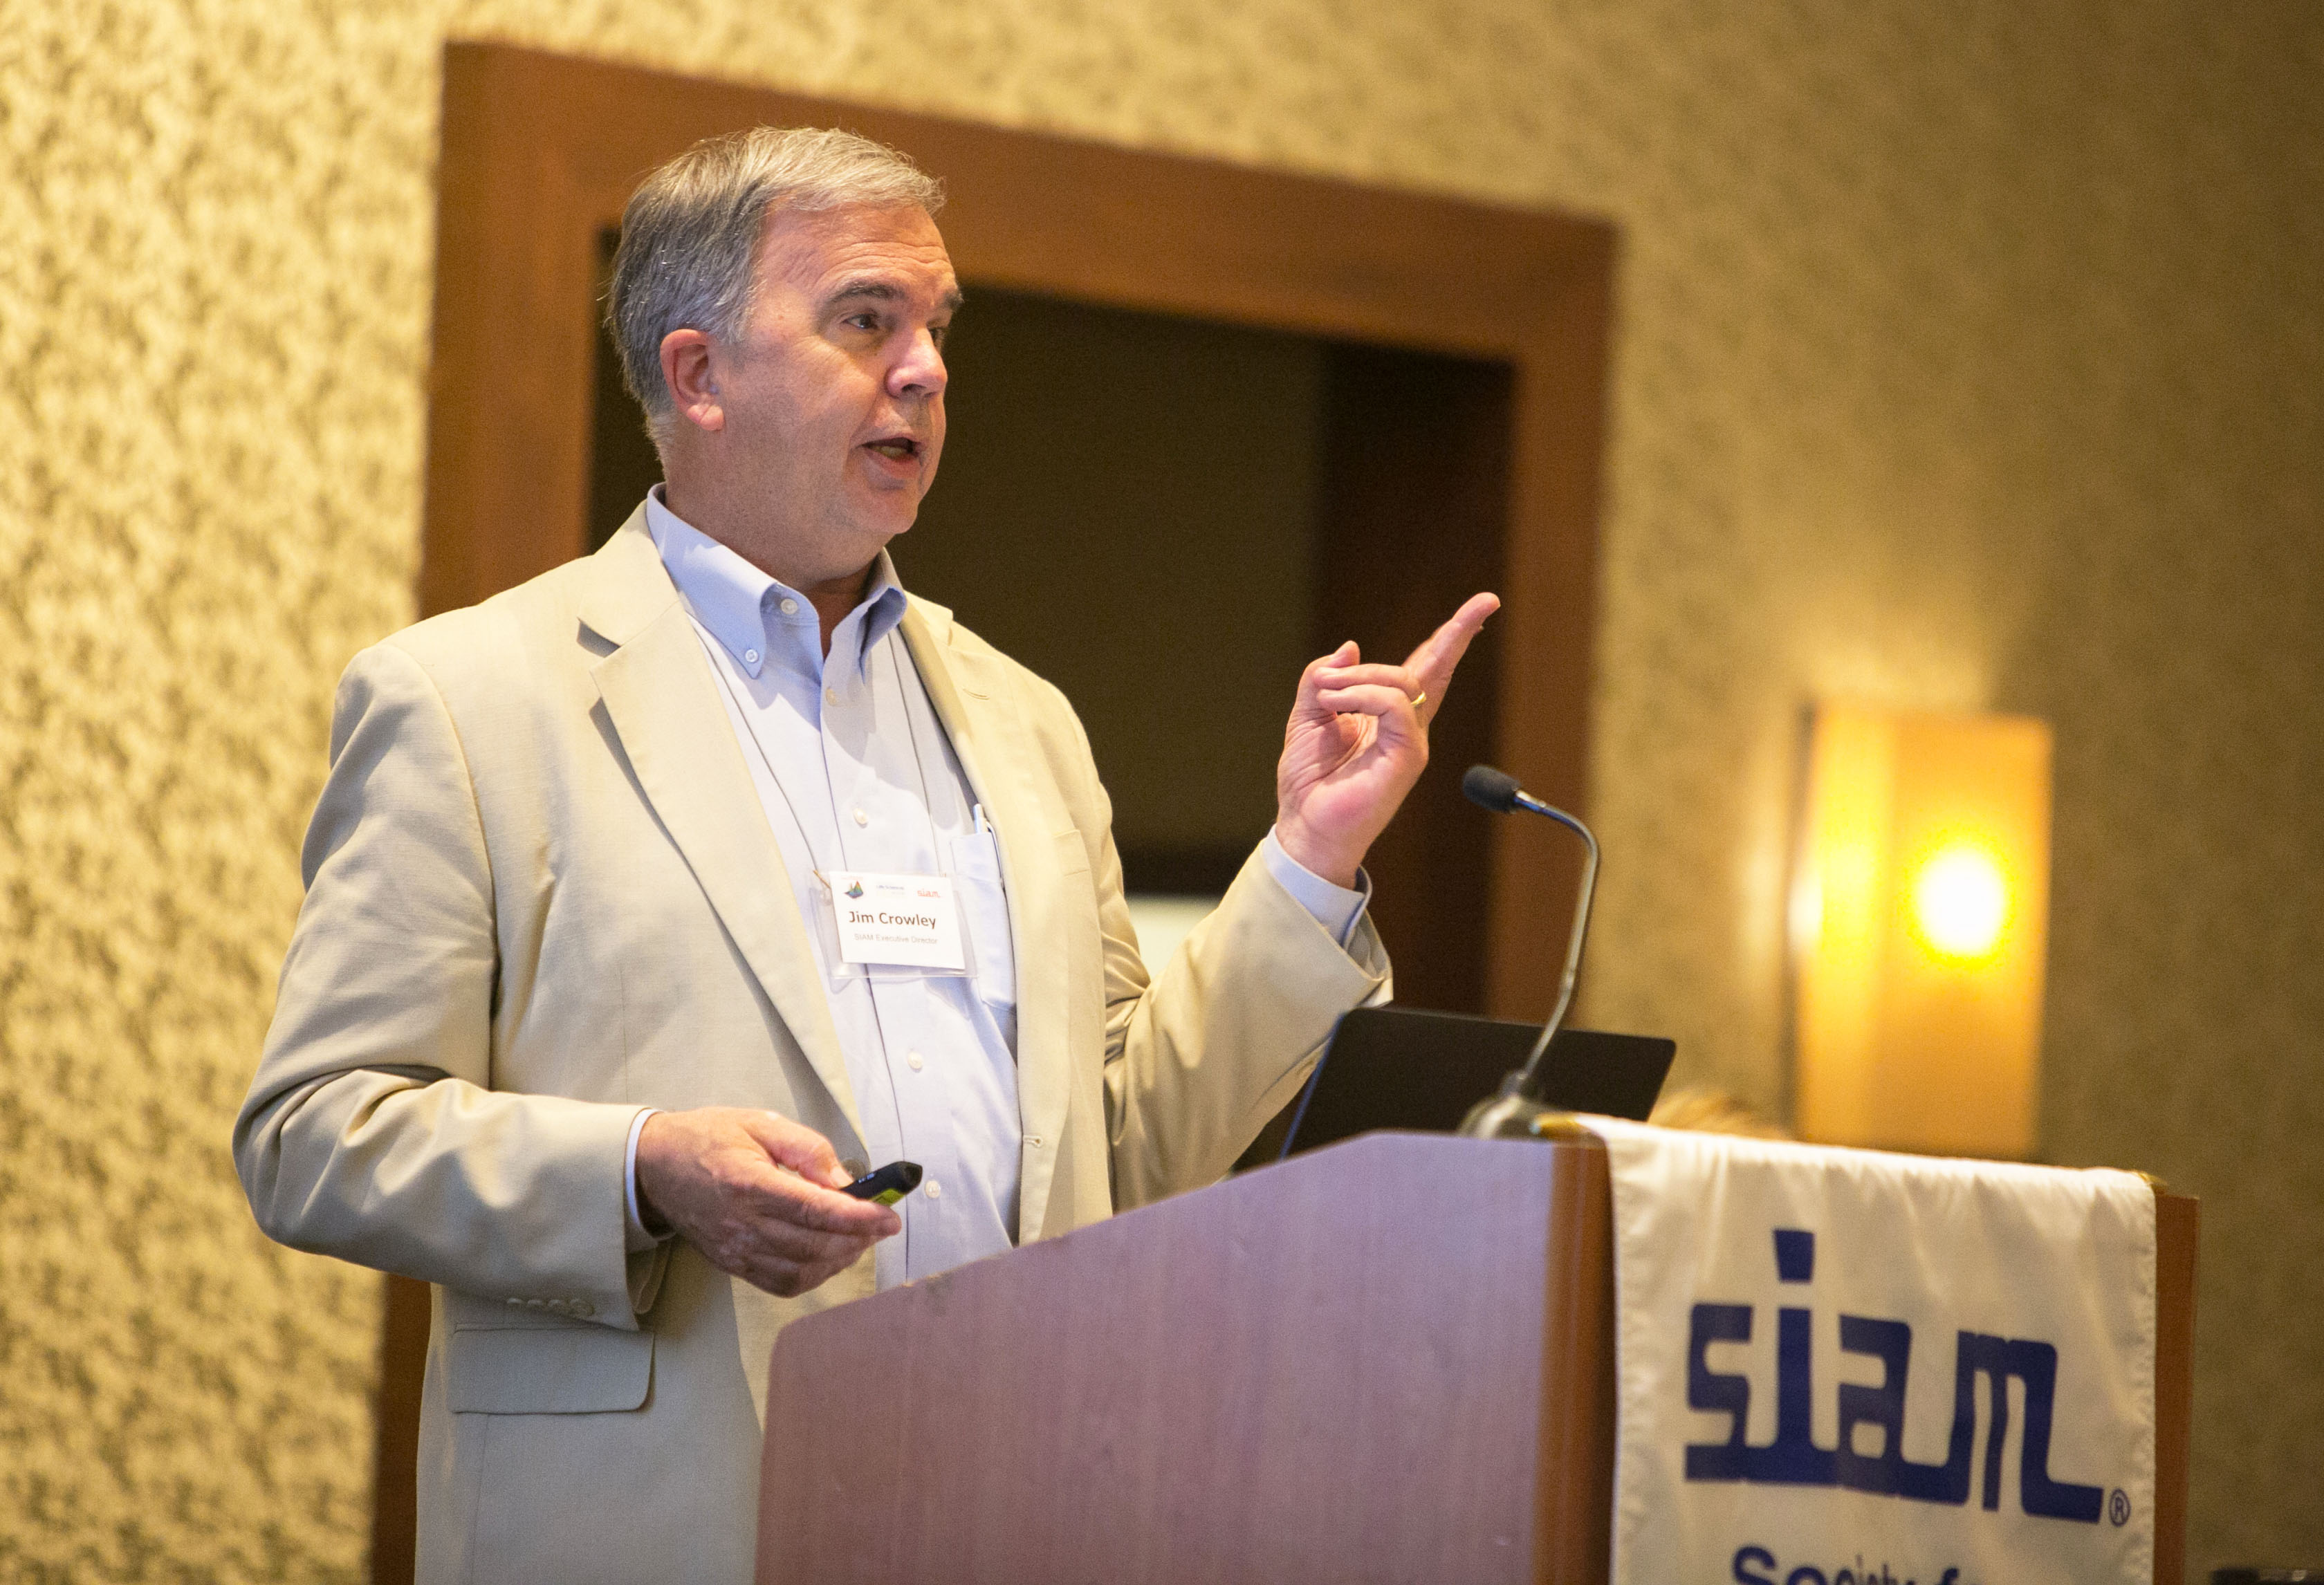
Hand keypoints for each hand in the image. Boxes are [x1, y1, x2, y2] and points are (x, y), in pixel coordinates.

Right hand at [634, 1108, 899, 1297]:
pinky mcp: (732, 1265)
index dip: (857, 1218)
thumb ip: (807, 1149)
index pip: (813, 1210)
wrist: (655, 1166)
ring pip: (801, 1271)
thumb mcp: (760, 1123)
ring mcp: (735, 1251)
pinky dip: (814, 1276)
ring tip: (858, 1238)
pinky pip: (781, 1284)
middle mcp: (741, 1224)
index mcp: (748, 1183)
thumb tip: (845, 1183)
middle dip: (857, 1239)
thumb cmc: (710, 1138)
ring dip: (839, 1259)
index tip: (889, 1218)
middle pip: (812, 1245)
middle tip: (879, 1224)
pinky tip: (829, 1255)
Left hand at [1274, 593, 1500, 887]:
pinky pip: (1395, 705)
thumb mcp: (1308, 715)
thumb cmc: (1308, 780)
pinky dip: (1363, 695)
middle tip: (1486, 602)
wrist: (1303, 827)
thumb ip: (1323, 680)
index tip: (1483, 606)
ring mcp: (1411, 742)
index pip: (1424, 669)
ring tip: (1326, 695)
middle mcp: (1406, 727)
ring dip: (1359, 676)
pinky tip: (1337, 704)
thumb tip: (1350, 646)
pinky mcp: (1408, 757)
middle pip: (1438, 668)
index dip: (1451, 638)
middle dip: (1460, 631)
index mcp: (1386, 716)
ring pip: (1404, 681)